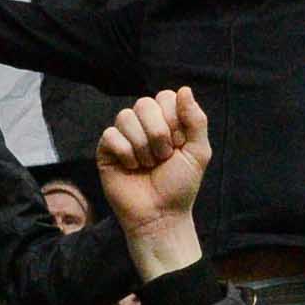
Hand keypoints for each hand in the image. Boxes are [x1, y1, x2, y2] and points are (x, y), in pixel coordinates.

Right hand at [89, 88, 209, 251]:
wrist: (160, 215)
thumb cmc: (179, 186)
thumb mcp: (198, 152)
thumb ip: (196, 120)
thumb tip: (184, 89)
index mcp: (166, 121)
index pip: (165, 97)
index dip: (174, 120)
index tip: (180, 145)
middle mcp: (144, 124)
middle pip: (144, 103)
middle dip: (158, 134)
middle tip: (163, 157)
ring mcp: (124, 136)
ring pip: (125, 117)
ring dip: (142, 146)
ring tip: (148, 165)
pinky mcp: (106, 150)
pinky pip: (110, 135)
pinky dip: (125, 153)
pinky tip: (131, 168)